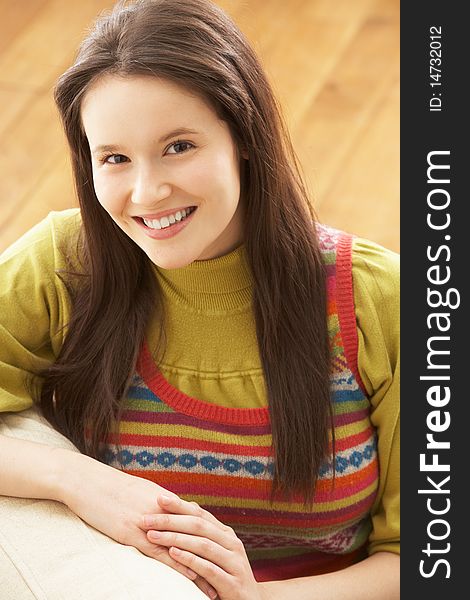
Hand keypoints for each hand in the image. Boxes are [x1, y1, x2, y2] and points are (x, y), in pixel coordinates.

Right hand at [57, 451, 210, 587]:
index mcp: (164, 498)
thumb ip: (156, 502)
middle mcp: (162, 509)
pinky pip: (161, 553)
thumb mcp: (138, 490)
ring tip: (214, 589)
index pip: (195, 522)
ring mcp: (149, 521)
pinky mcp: (134, 533)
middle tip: (226, 575)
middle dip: (211, 557)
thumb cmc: (109, 485)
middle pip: (194, 536)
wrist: (87, 481)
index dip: (210, 540)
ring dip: (199, 569)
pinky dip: (178, 566)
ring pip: (182, 548)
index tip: (222, 555)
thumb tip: (167, 511)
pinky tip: (191, 578)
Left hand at [143, 495, 267, 599]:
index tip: (158, 498)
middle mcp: (232, 544)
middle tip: (146, 519)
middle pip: (199, 526)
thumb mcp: (216, 552)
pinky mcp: (232, 583)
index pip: (200, 514)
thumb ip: (204, 533)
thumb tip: (189, 505)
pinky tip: (173, 554)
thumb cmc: (226, 576)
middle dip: (170, 521)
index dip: (179, 505)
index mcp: (226, 534)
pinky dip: (189, 559)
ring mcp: (234, 562)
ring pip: (202, 544)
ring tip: (153, 536)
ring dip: (175, 538)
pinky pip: (208, 568)